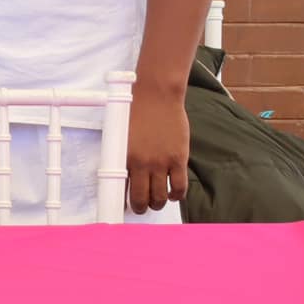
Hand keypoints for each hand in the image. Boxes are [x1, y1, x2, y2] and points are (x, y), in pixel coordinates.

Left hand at [125, 94, 189, 214]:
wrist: (157, 95)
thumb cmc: (137, 110)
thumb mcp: (123, 134)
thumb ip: (124, 154)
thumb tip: (123, 173)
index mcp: (126, 157)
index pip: (124, 189)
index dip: (125, 202)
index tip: (125, 207)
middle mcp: (143, 163)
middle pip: (143, 198)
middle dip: (142, 208)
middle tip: (142, 208)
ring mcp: (162, 162)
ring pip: (161, 196)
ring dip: (158, 203)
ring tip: (157, 201)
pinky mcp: (179, 159)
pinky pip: (180, 187)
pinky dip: (176, 195)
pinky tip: (172, 193)